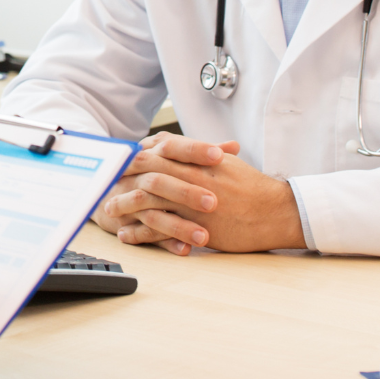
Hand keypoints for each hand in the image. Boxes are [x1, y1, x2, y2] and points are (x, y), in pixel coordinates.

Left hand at [93, 133, 302, 254]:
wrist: (275, 212)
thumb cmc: (251, 187)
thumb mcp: (222, 162)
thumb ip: (194, 152)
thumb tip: (168, 143)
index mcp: (197, 159)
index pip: (156, 151)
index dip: (133, 155)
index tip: (117, 159)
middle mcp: (191, 177)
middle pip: (146, 172)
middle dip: (121, 176)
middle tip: (103, 182)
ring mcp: (191, 202)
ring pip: (148, 200)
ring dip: (124, 204)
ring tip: (108, 210)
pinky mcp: (195, 227)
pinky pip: (160, 230)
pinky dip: (140, 233)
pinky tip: (127, 235)